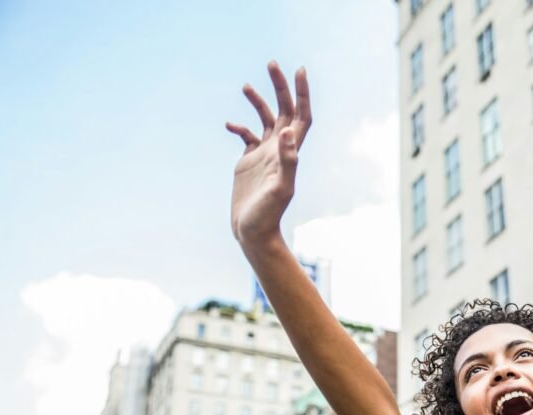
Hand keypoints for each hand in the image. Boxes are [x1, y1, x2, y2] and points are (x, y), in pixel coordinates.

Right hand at [226, 62, 311, 246]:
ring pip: (265, 120)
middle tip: (272, 63)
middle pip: (285, 110)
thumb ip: (287, 160)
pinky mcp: (249, 162)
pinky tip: (230, 125)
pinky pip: (247, 137)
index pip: (301, 116)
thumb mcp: (280, 188)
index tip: (299, 70)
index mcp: (290, 152)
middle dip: (280, 87)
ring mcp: (264, 155)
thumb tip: (289, 131)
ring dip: (259, 102)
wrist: (253, 232)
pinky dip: (240, 127)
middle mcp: (280, 150)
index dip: (302, 93)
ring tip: (246, 86)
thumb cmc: (268, 214)